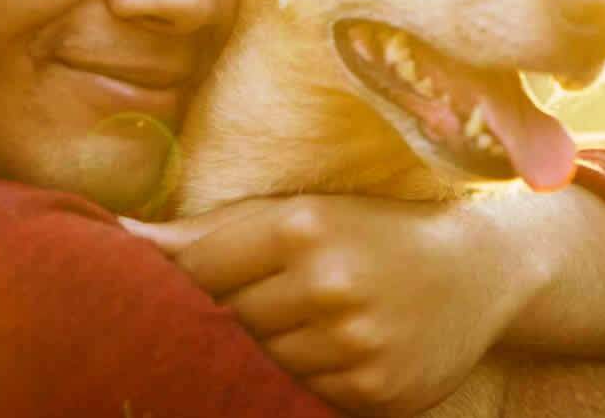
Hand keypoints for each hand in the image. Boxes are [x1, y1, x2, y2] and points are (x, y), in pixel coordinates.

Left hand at [121, 191, 554, 416]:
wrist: (481, 269)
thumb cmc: (374, 229)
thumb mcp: (303, 210)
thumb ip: (214, 230)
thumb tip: (123, 237)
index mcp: (305, 227)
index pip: (199, 267)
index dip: (170, 281)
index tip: (147, 285)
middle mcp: (330, 285)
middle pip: (225, 320)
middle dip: (208, 319)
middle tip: (203, 313)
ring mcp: (356, 344)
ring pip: (257, 364)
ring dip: (248, 355)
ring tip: (264, 331)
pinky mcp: (377, 391)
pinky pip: (301, 394)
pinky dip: (293, 380)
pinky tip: (304, 356)